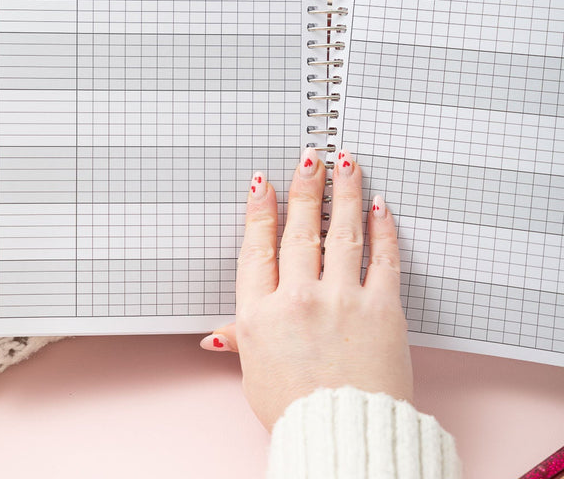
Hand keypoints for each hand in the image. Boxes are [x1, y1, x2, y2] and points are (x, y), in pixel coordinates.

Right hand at [201, 148, 412, 430]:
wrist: (347, 439)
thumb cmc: (297, 410)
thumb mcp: (255, 373)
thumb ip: (239, 341)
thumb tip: (213, 335)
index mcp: (262, 313)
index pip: (258, 246)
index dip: (260, 209)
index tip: (265, 181)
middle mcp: (298, 298)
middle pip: (299, 229)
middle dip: (304, 187)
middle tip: (309, 157)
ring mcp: (341, 299)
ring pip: (341, 231)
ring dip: (344, 192)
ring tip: (346, 163)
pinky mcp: (381, 308)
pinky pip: (382, 257)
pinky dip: (382, 228)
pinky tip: (380, 206)